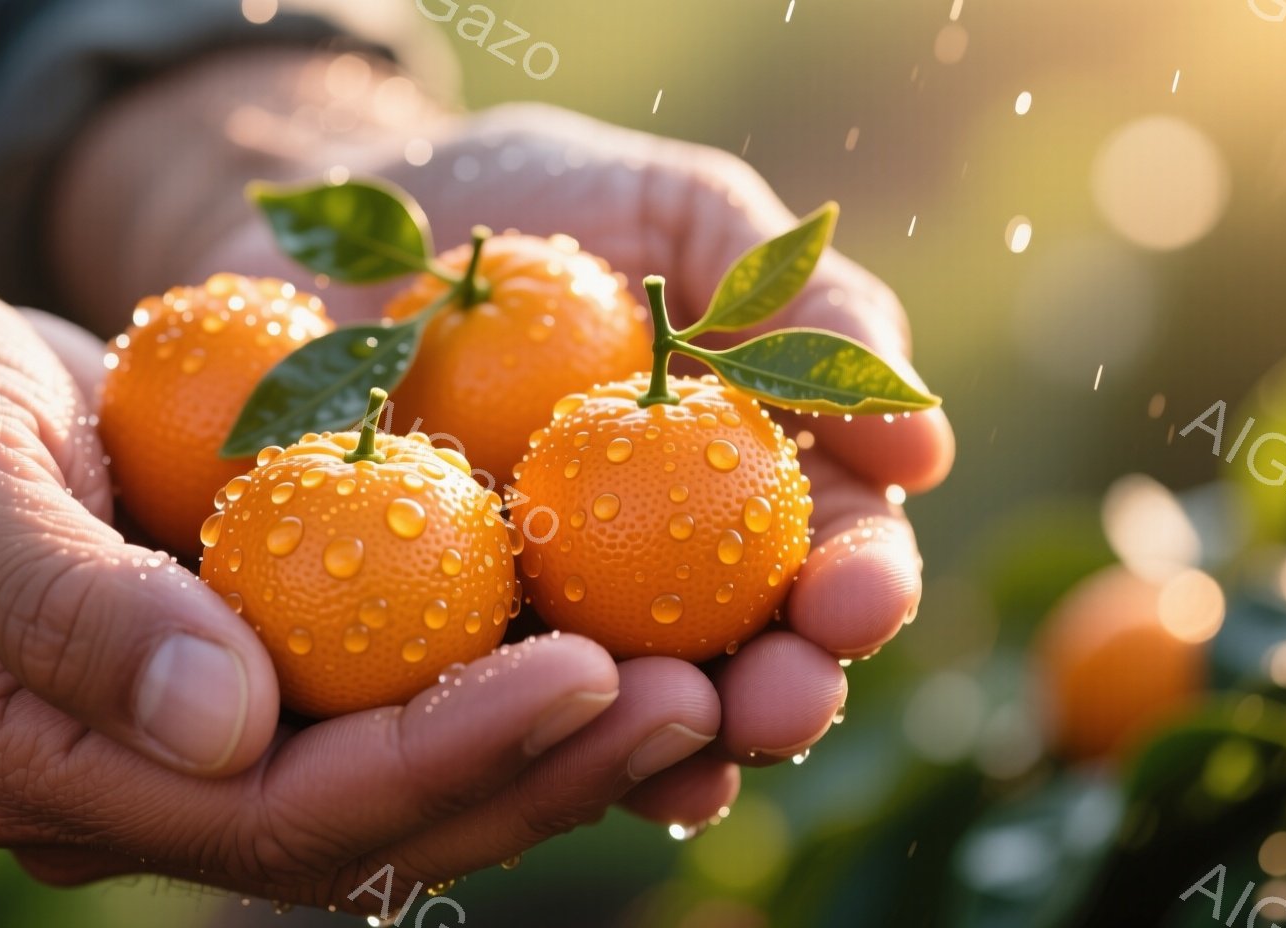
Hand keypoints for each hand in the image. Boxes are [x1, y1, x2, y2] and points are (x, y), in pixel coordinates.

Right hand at [0, 261, 720, 907]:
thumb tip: (228, 722)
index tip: (588, 675)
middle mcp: (147, 789)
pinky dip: (501, 685)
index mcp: (57, 772)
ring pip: (402, 785)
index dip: (442, 752)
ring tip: (698, 682)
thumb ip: (71, 609)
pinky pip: (391, 708)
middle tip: (696, 697)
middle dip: (538, 768)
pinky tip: (612, 636)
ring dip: (552, 744)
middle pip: (370, 824)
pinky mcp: (245, 683)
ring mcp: (196, 747)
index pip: (280, 805)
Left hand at [190, 103, 956, 822]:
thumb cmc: (544, 201)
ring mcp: (554, 616)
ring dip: (664, 750)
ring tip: (675, 750)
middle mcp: (666, 570)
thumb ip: (806, 304)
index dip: (861, 588)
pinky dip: (508, 736)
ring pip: (625, 714)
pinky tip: (524, 753)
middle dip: (780, 703)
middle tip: (774, 707)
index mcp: (748, 483)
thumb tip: (922, 448)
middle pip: (747, 664)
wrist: (363, 226)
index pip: (833, 557)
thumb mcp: (684, 215)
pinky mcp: (443, 639)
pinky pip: (479, 707)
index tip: (855, 598)